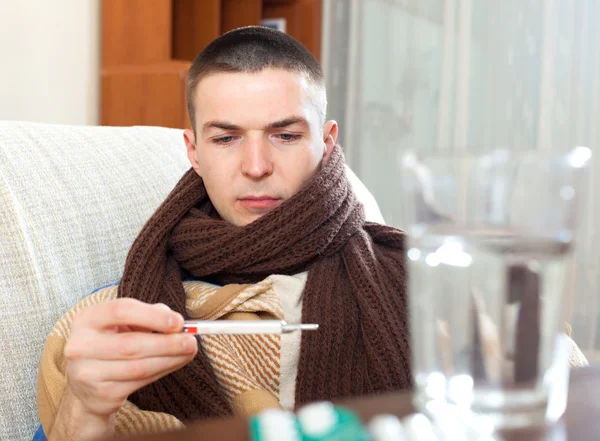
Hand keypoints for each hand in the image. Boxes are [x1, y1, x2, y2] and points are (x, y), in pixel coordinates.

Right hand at [63, 298, 197, 417]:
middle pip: (131, 344)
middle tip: (191, 341)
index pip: (120, 311)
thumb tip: (176, 322)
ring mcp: (88, 373)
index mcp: (87, 319)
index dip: (152, 316)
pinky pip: (139, 383)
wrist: (86, 384)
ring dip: (170, 359)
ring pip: (139, 367)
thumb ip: (148, 315)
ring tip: (189, 351)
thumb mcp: (123, 323)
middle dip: (167, 343)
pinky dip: (162, 371)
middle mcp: (81, 346)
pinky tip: (175, 363)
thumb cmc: (111, 342)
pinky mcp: (101, 394)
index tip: (178, 322)